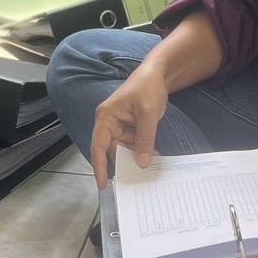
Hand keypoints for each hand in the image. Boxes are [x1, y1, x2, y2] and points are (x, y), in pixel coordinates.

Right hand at [89, 62, 169, 189]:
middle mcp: (109, 122)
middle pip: (111, 149)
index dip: (99, 166)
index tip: (102, 184)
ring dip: (135, 156)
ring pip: (124, 148)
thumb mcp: (148, 114)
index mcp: (106, 116)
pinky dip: (141, 149)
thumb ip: (144, 138)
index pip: (98, 145)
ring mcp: (120, 124)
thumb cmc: (148, 86)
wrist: (158, 73)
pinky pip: (133, 143)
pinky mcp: (130, 126)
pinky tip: (152, 156)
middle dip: (122, 162)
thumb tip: (141, 162)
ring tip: (147, 168)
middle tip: (132, 180)